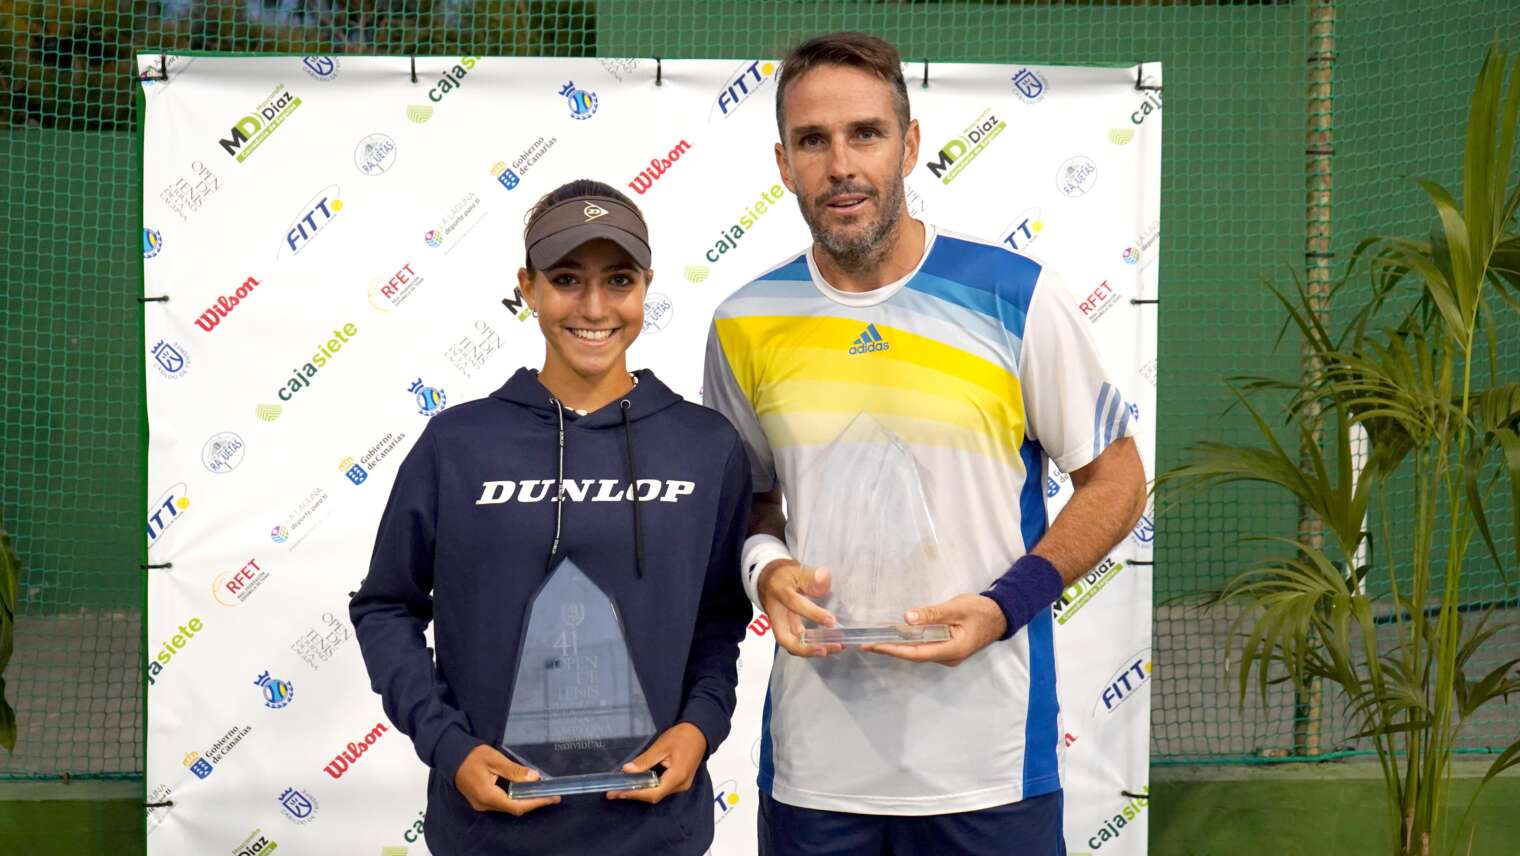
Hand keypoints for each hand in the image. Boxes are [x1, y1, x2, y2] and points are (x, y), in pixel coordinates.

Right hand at [453, 744, 560, 814]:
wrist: (450, 755)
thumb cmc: (472, 755)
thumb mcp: (494, 759)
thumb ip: (514, 770)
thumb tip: (534, 778)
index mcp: (487, 795)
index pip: (517, 805)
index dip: (536, 803)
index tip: (553, 798)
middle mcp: (484, 804)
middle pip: (514, 808)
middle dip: (534, 802)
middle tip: (552, 794)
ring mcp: (481, 804)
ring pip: (508, 806)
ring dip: (525, 801)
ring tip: (542, 792)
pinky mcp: (480, 800)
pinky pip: (502, 803)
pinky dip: (516, 798)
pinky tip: (525, 791)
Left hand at [607, 722, 707, 802]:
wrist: (700, 732)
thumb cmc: (682, 736)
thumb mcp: (661, 746)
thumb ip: (644, 761)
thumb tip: (627, 770)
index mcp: (677, 777)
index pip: (652, 793)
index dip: (634, 794)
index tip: (617, 792)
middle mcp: (681, 785)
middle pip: (654, 796)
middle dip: (634, 794)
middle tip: (614, 792)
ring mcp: (682, 785)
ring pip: (658, 793)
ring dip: (640, 792)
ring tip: (622, 788)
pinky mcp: (681, 782)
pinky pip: (662, 788)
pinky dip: (648, 787)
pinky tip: (637, 783)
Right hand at [757, 560, 842, 656]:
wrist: (767, 580)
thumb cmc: (784, 576)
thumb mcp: (797, 570)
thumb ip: (811, 576)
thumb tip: (824, 576)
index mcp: (780, 594)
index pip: (794, 605)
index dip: (813, 614)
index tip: (831, 621)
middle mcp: (778, 614)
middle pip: (785, 638)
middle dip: (806, 648)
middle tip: (827, 649)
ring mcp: (781, 625)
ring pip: (793, 644)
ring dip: (814, 649)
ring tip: (836, 647)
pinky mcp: (787, 630)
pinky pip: (799, 642)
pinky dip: (814, 646)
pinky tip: (832, 644)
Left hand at [862, 593, 1007, 666]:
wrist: (1001, 614)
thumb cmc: (981, 610)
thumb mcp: (957, 608)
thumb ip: (933, 614)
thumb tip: (907, 618)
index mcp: (951, 650)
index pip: (916, 653)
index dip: (893, 649)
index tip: (874, 645)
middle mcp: (948, 658)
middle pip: (914, 655)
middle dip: (891, 648)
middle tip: (867, 642)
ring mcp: (948, 655)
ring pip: (919, 651)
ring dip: (899, 645)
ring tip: (877, 638)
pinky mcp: (948, 648)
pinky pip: (925, 647)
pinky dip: (910, 641)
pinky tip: (898, 635)